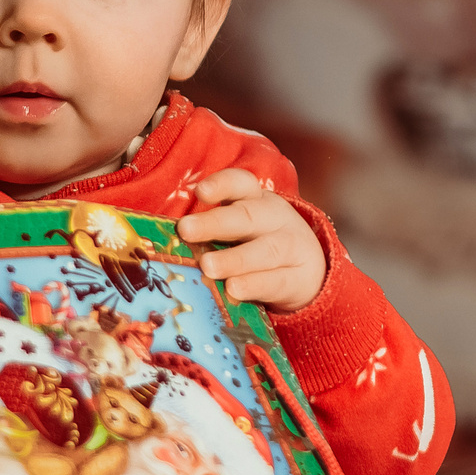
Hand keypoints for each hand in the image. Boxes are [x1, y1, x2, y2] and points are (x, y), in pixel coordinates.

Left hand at [177, 169, 326, 313]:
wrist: (308, 271)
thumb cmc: (257, 245)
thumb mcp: (240, 229)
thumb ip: (210, 232)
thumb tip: (167, 242)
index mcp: (255, 200)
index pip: (241, 184)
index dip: (221, 185)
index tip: (199, 191)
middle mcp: (274, 218)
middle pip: (248, 216)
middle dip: (216, 223)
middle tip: (187, 229)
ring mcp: (292, 247)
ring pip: (265, 250)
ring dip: (235, 259)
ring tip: (208, 266)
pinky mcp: (299, 279)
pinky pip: (277, 281)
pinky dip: (255, 285)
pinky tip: (234, 290)